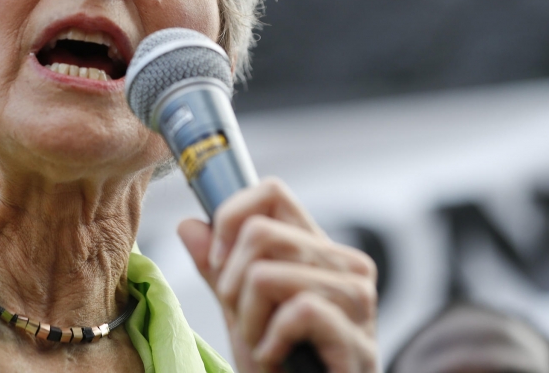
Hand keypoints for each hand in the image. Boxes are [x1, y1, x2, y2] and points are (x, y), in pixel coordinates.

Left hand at [178, 177, 377, 372]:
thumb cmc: (282, 364)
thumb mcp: (240, 310)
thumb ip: (219, 269)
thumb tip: (190, 224)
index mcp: (318, 249)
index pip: (272, 193)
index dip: (231, 218)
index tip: (218, 264)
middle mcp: (346, 264)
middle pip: (258, 232)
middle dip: (231, 285)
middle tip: (245, 322)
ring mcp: (357, 298)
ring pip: (266, 274)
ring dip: (248, 321)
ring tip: (264, 346)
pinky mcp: (358, 336)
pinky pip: (296, 312)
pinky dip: (271, 344)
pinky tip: (278, 360)